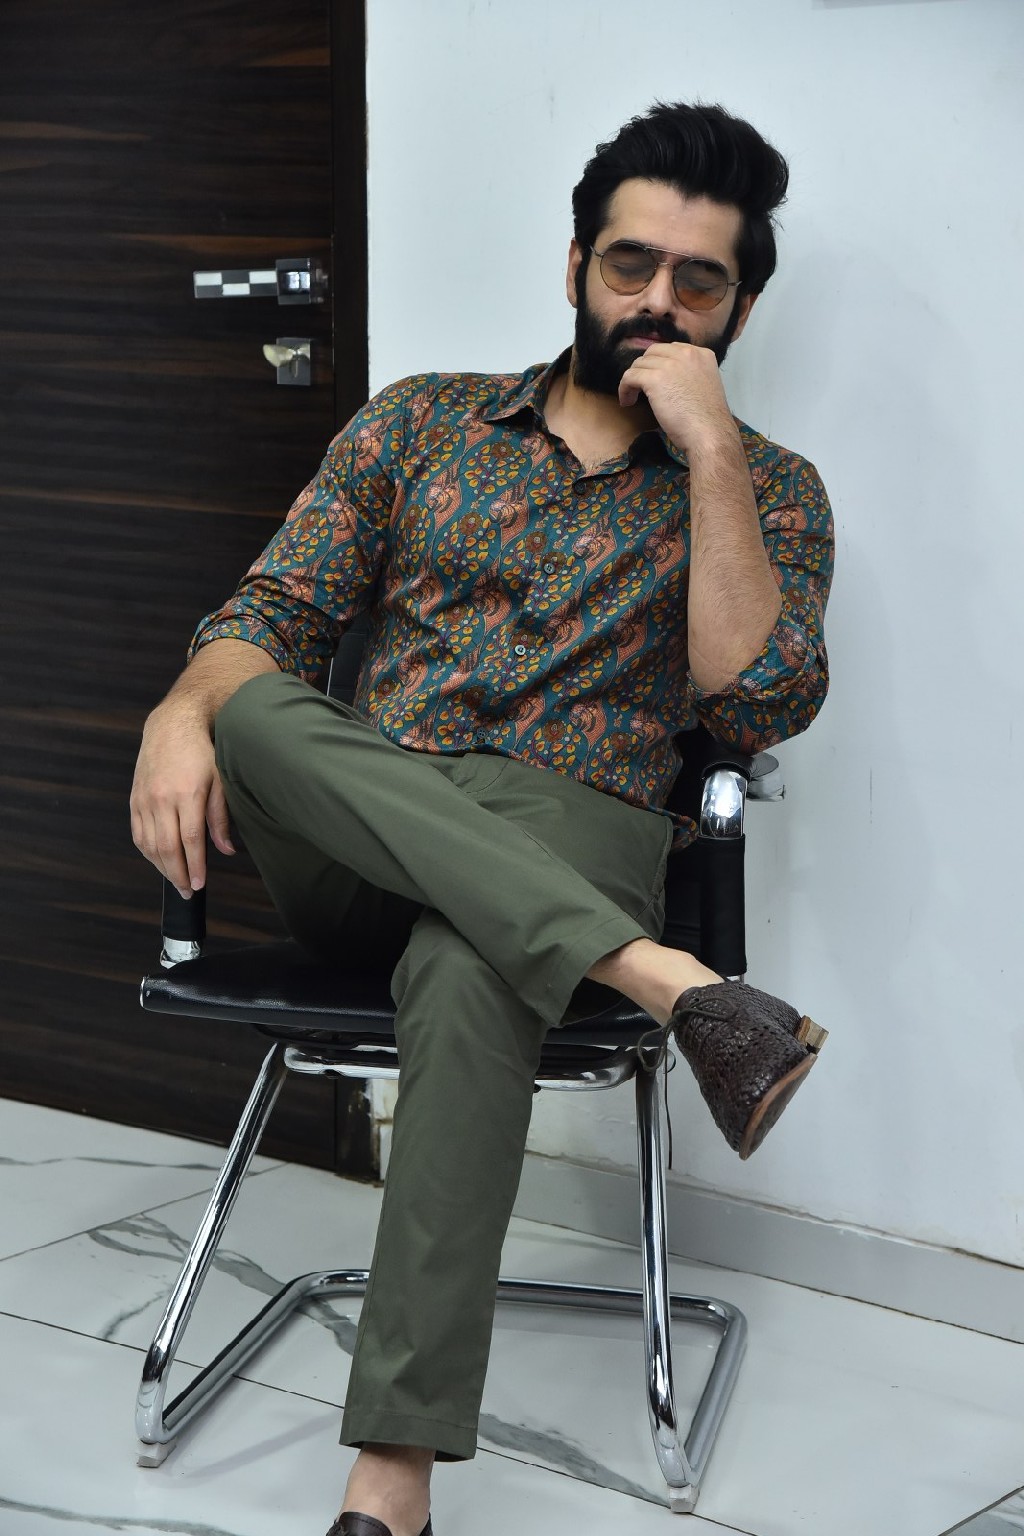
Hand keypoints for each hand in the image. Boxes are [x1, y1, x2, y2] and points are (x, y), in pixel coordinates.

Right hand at [130, 700, 234, 897]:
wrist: (173, 723)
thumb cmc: (203, 750)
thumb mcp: (220, 779)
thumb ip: (221, 817)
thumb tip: (226, 850)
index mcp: (187, 793)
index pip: (190, 840)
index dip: (195, 867)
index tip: (200, 885)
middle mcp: (162, 798)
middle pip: (167, 848)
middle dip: (178, 875)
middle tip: (189, 892)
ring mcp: (144, 799)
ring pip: (149, 844)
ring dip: (161, 868)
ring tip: (176, 881)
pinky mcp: (134, 798)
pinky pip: (138, 833)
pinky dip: (148, 852)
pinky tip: (159, 861)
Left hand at [618, 341, 735, 455]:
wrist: (709, 432)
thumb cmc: (707, 419)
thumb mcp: (704, 386)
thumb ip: (689, 375)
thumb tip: (668, 378)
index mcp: (702, 354)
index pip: (671, 349)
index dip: (659, 363)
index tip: (656, 380)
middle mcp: (687, 353)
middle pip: (653, 352)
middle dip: (645, 368)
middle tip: (641, 387)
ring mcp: (670, 364)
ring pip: (640, 364)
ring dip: (633, 380)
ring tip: (632, 397)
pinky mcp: (655, 378)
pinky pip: (630, 376)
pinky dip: (624, 388)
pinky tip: (627, 401)